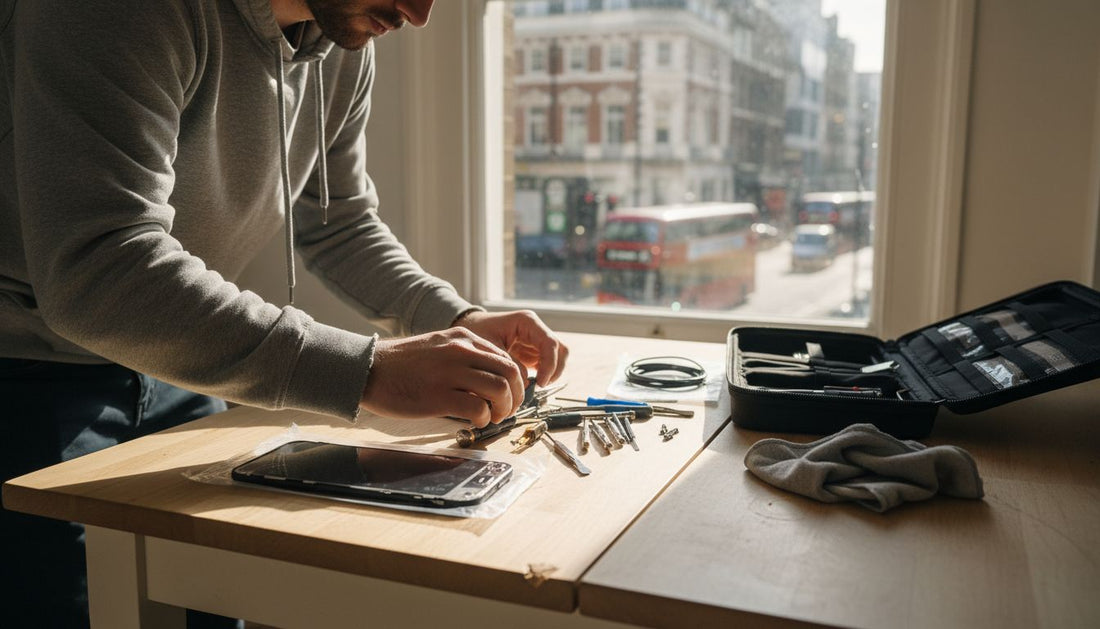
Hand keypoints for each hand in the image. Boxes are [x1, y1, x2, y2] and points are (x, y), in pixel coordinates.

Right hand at [359, 328, 524, 426]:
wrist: (367, 369)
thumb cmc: (401, 365)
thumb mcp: (438, 347)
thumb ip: (464, 356)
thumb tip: (488, 377)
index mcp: (462, 338)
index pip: (506, 358)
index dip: (516, 382)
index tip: (511, 395)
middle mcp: (460, 351)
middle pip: (510, 373)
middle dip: (516, 396)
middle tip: (508, 410)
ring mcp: (450, 373)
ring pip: (499, 389)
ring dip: (503, 409)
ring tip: (493, 417)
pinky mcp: (439, 396)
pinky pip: (478, 408)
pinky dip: (484, 419)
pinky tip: (475, 422)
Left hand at [452, 310, 567, 387]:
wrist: (466, 328)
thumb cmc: (475, 332)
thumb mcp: (488, 348)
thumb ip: (508, 364)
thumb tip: (526, 383)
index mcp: (527, 322)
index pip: (550, 343)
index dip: (550, 365)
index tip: (540, 383)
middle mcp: (535, 330)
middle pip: (560, 350)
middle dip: (554, 370)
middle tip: (540, 386)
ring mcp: (535, 341)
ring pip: (557, 358)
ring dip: (550, 374)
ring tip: (534, 387)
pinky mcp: (532, 352)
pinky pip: (546, 365)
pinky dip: (543, 376)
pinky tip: (528, 386)